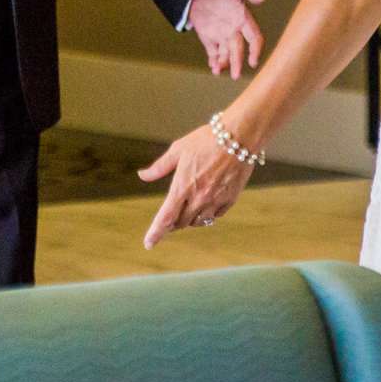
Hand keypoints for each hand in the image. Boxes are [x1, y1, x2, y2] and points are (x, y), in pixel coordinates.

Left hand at [139, 120, 253, 247]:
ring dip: (190, 220)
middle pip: (181, 222)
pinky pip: (216, 216)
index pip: (165, 217)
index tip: (148, 244)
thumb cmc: (206, 140)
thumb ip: (160, 167)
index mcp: (182, 186)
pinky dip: (208, 215)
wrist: (238, 137)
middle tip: (169, 219)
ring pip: (199, 222)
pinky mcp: (230, 199)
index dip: (155, 233)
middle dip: (173, 223)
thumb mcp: (178, 149)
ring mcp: (216, 200)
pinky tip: (206, 206)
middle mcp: (199, 198)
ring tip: (186, 212)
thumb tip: (142, 175)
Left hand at [188, 0, 266, 78]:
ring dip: (224, 63)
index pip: (254, 38)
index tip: (253, 61)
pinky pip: (213, 52)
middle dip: (237, 62)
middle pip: (239, 49)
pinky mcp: (207, 36)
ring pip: (226, 53)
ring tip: (218, 70)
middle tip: (235, 75)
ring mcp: (220, 33)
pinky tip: (213, 67)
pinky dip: (214, 60)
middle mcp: (233, 28)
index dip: (255, 50)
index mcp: (243, 17)